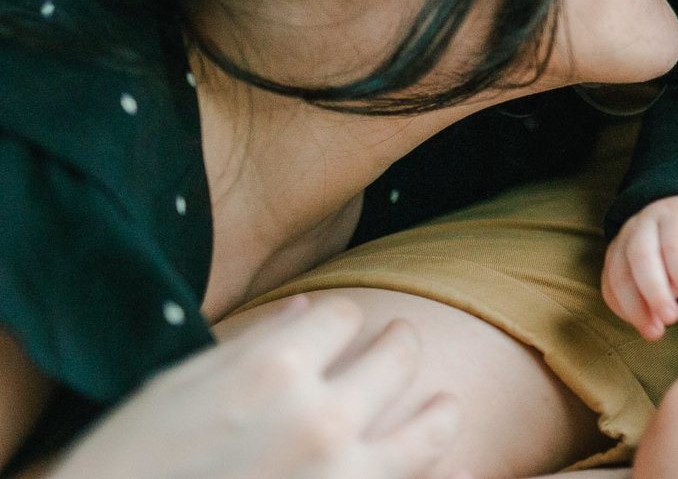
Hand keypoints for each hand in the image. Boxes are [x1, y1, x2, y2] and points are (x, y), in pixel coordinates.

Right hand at [51, 296, 462, 478]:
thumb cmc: (125, 466)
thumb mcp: (174, 391)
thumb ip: (255, 344)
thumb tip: (314, 306)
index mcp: (274, 372)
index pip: (343, 315)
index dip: (338, 322)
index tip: (333, 331)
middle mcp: (322, 419)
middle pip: (397, 356)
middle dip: (397, 346)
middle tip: (400, 342)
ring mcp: (344, 477)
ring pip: (431, 428)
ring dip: (441, 412)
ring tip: (446, 404)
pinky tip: (462, 471)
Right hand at [602, 196, 677, 339]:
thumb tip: (673, 292)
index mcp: (675, 214)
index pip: (675, 244)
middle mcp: (643, 222)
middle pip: (640, 255)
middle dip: (654, 292)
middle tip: (671, 320)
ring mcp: (623, 239)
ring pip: (618, 272)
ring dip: (634, 306)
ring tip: (655, 331)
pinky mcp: (613, 258)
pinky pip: (608, 284)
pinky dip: (621, 307)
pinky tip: (640, 323)